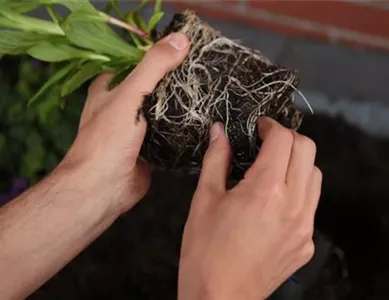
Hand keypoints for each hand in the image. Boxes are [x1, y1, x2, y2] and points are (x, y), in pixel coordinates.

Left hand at [60, 32, 189, 215]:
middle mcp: (123, 105)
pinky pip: (171, 131)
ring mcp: (137, 127)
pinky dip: (183, 127)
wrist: (104, 187)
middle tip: (205, 72)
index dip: (162, 55)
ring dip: (182, 105)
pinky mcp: (150, 146)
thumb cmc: (108, 139)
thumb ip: (154, 67)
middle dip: (177, 81)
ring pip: (164, 110)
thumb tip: (181, 39)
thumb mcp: (131, 95)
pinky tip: (203, 120)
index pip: (139, 62)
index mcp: (111, 87)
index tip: (189, 50)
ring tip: (210, 93)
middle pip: (155, 86)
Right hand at [179, 118, 321, 299]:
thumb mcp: (204, 200)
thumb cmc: (204, 250)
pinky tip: (275, 203)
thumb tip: (218, 131)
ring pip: (315, 176)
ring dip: (297, 163)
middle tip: (266, 143)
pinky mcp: (306, 243)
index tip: (258, 127)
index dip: (270, 126)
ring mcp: (305, 226)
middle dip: (288, 139)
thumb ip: (215, 159)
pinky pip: (311, 205)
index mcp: (265, 189)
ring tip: (273, 169)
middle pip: (307, 151)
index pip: (283, 139)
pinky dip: (298, 192)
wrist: (219, 298)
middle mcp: (293, 204)